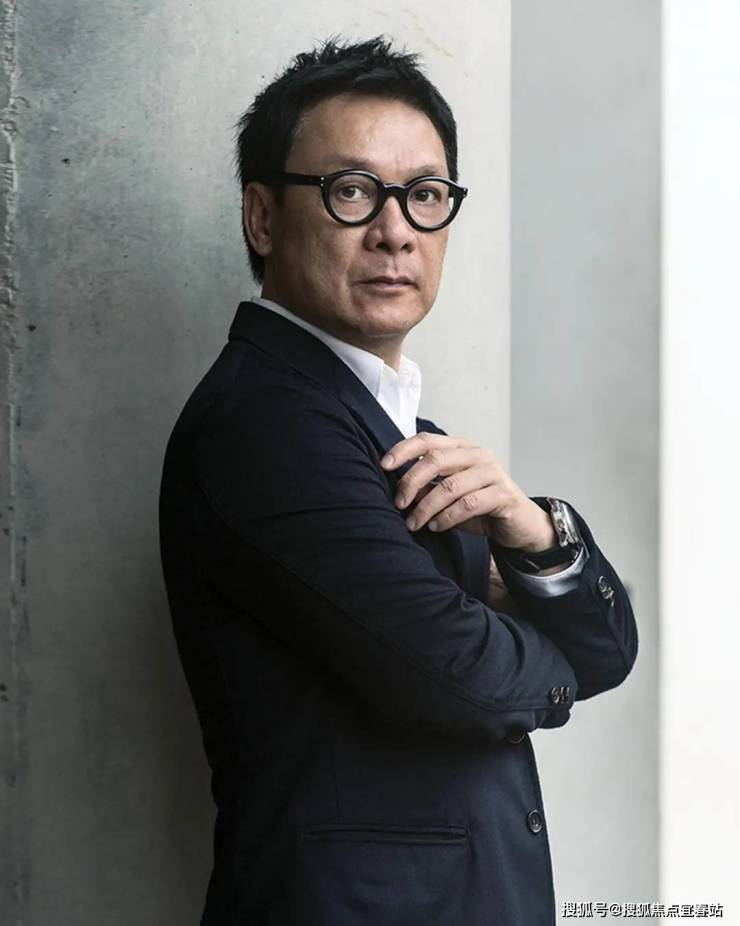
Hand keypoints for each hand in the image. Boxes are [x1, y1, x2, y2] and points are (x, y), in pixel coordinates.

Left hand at [380, 431, 556, 551]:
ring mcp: (492, 472)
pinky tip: (436, 527)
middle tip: (399, 504)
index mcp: (462, 448)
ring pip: (450, 486)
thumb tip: (400, 490)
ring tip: (414, 523)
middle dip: (411, 482)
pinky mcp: (503, 494)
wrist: (519, 524)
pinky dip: (447, 517)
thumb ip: (427, 488)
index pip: (427, 440)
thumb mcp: (448, 496)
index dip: (403, 450)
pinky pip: (468, 504)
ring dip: (427, 507)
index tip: (384, 465)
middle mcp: (477, 455)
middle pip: (435, 459)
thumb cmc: (480, 507)